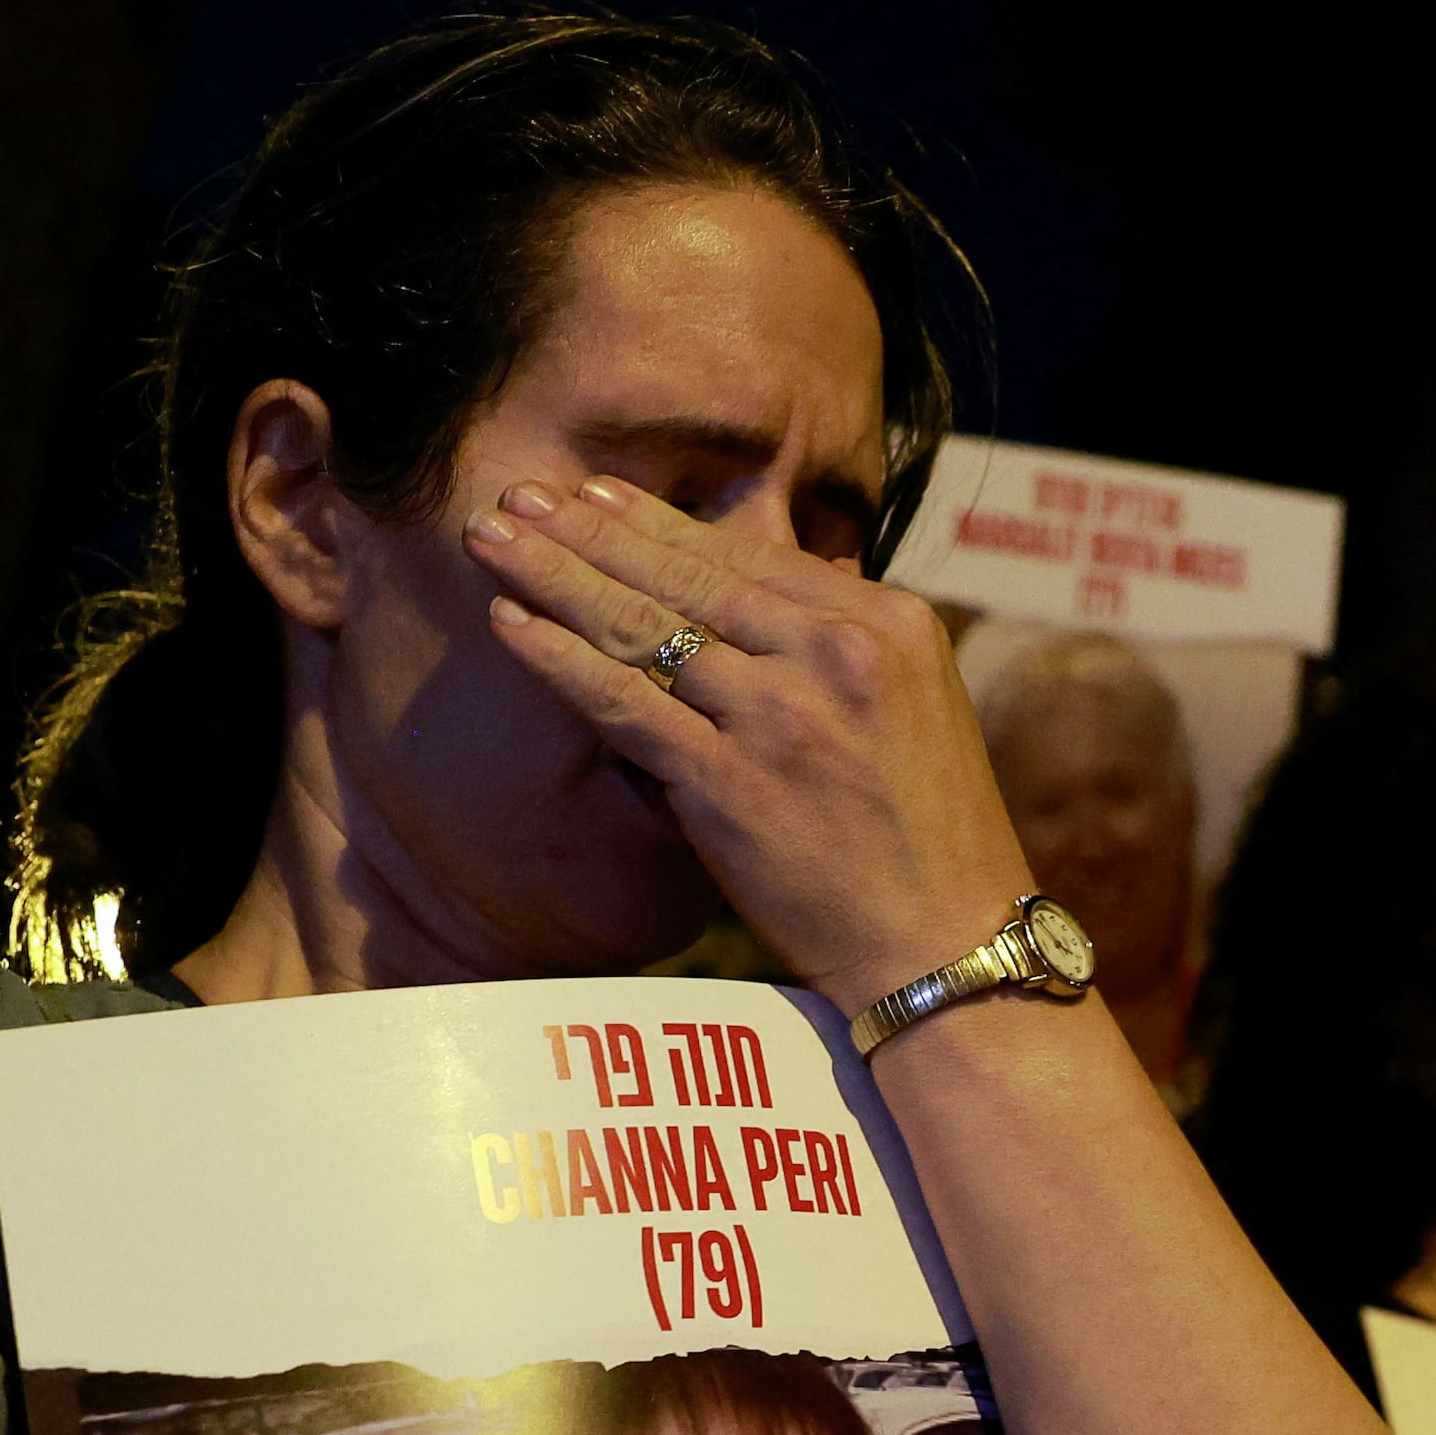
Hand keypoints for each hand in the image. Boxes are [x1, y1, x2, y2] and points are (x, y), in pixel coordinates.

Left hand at [462, 474, 1032, 1011]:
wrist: (944, 942)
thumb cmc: (927, 838)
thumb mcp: (915, 705)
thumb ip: (842, 644)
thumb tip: (773, 582)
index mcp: (885, 621)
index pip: (751, 557)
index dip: (661, 523)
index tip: (596, 495)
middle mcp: (834, 652)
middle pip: (689, 575)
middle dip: (590, 529)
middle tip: (518, 492)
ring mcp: (778, 714)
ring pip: (644, 626)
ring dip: (555, 573)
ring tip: (491, 536)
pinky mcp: (728, 780)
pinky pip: (622, 702)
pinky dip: (557, 657)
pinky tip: (508, 622)